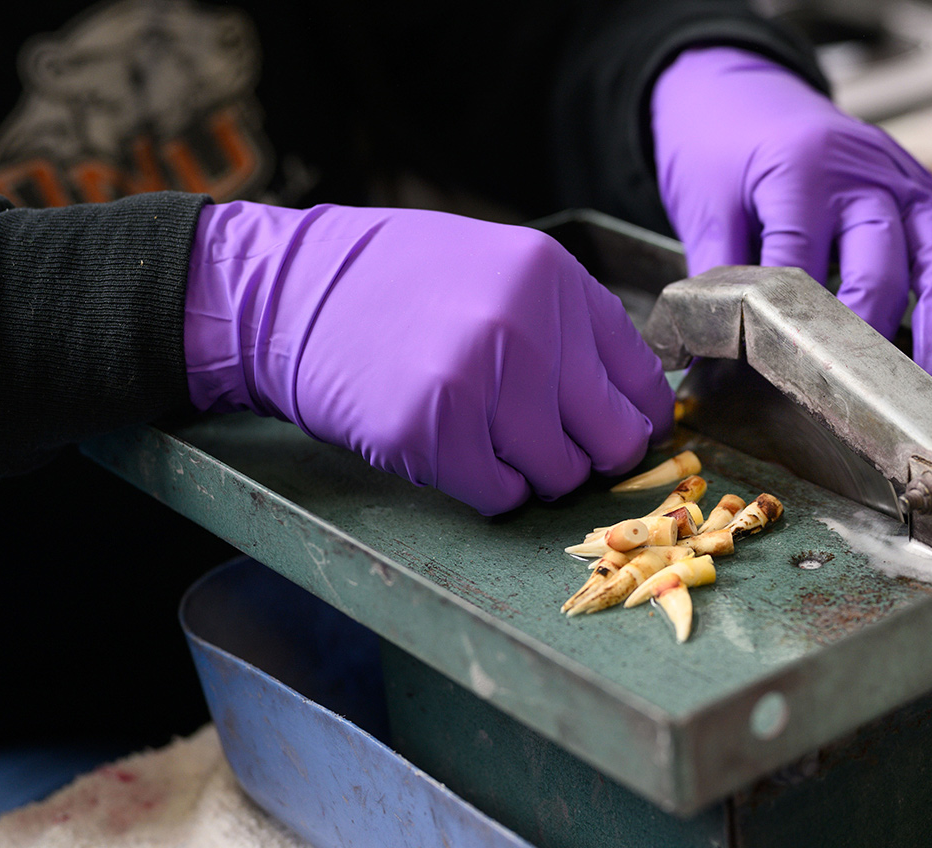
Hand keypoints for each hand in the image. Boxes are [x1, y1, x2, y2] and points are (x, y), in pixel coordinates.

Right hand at [182, 203, 674, 514]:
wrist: (287, 294)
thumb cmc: (398, 284)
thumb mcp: (499, 268)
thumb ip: (568, 323)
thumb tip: (632, 396)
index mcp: (555, 279)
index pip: (643, 384)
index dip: (634, 419)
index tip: (611, 429)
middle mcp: (527, 326)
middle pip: (613, 440)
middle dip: (587, 454)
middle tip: (547, 444)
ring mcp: (479, 381)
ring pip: (559, 476)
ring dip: (531, 472)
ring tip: (485, 435)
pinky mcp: (431, 433)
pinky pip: (500, 494)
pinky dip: (486, 486)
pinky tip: (455, 449)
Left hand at [651, 46, 931, 389]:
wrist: (743, 91)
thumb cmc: (721, 148)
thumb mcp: (702, 205)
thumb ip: (716, 276)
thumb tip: (715, 351)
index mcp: (798, 172)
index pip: (804, 260)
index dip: (799, 321)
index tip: (796, 371)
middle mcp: (859, 172)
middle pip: (881, 260)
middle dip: (880, 328)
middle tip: (875, 386)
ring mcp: (898, 176)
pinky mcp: (920, 183)